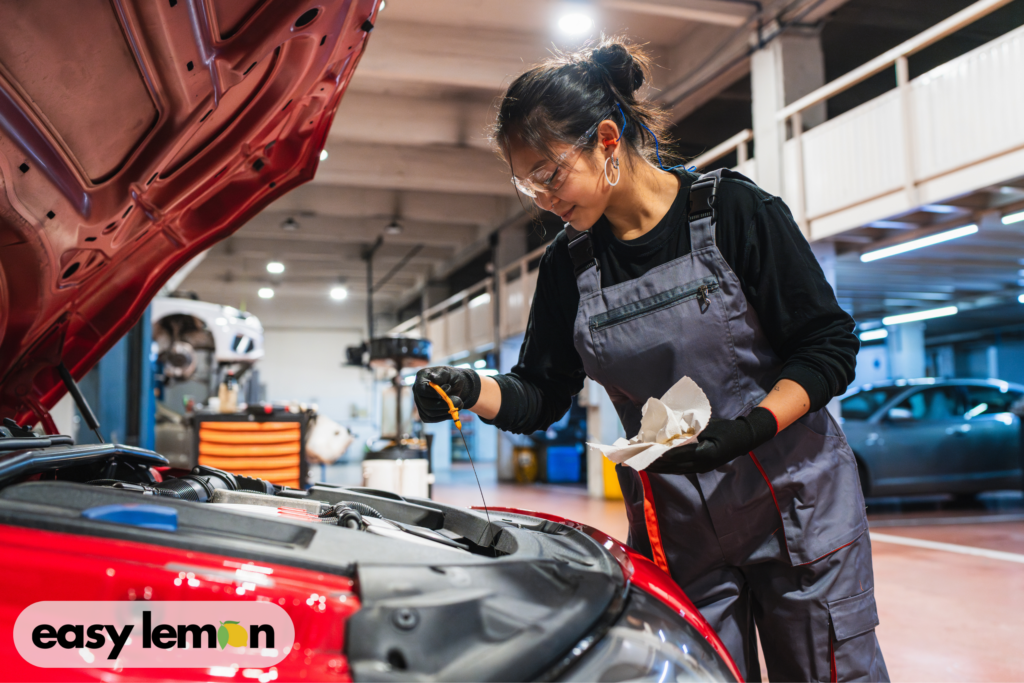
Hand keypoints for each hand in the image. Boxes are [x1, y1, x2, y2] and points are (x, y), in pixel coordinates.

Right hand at [413, 366, 481, 422]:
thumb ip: (441, 375)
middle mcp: (417, 391)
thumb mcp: (448, 372)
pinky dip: (444, 416)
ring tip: (459, 404)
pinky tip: (452, 411)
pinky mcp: (425, 413)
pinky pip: (432, 419)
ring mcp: (420, 403)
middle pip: (425, 404)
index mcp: (421, 378)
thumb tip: (433, 378)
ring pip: (430, 413)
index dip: (434, 392)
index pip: (421, 389)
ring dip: (446, 411)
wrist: (456, 386)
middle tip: (459, 401)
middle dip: (443, 404)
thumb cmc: (451, 377)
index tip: (449, 388)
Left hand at [645, 407, 777, 474]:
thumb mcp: (707, 426)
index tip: (644, 451)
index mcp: (705, 452)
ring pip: (675, 470)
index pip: (676, 454)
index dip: (659, 454)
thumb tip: (669, 431)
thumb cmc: (726, 428)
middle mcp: (702, 464)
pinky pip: (681, 469)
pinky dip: (668, 468)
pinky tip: (658, 466)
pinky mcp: (702, 468)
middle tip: (636, 460)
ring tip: (642, 465)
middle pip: (673, 465)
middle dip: (653, 463)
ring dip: (658, 468)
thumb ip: (689, 430)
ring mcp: (702, 468)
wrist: (744, 439)